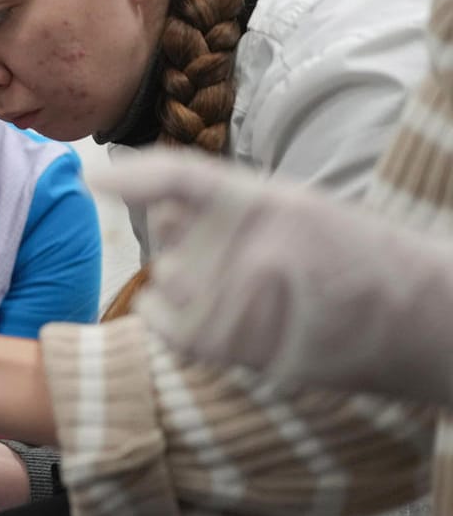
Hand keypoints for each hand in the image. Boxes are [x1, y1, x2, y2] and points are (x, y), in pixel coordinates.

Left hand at [98, 150, 452, 402]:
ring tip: (251, 298)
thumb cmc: (367, 269)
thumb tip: (158, 215)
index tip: (96, 178)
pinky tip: (195, 318)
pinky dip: (169, 320)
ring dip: (188, 288)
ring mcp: (242, 290)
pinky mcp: (236, 339)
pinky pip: (166, 323)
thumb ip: (232, 207)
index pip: (184, 176)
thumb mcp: (304, 213)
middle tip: (248, 268)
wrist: (429, 324)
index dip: (137, 176)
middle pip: (168, 235)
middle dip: (186, 247)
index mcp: (271, 198)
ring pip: (169, 280)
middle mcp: (251, 238)